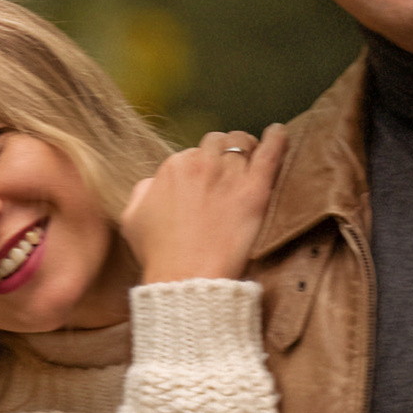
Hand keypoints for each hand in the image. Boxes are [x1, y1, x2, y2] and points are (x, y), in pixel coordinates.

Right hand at [120, 124, 285, 286]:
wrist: (187, 279)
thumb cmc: (160, 256)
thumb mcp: (133, 219)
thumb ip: (143, 191)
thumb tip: (155, 182)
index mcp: (172, 168)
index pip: (192, 154)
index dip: (200, 168)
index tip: (205, 183)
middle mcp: (201, 164)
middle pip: (217, 142)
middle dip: (222, 151)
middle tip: (228, 170)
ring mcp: (229, 175)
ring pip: (242, 143)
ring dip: (246, 148)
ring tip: (251, 157)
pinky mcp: (255, 189)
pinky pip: (271, 152)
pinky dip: (277, 139)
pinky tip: (279, 133)